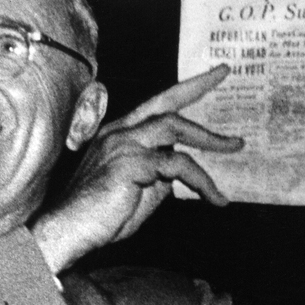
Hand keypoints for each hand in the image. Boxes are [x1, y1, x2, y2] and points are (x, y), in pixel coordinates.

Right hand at [32, 64, 242, 272]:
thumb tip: (183, 173)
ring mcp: (123, 145)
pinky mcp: (130, 164)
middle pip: (166, 105)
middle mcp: (120, 133)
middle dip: (197, 86)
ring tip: (234, 146)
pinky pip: (176, 164)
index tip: (212, 75)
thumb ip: (161, 176)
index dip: (185, 89)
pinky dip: (201, 180)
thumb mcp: (140, 191)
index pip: (156, 105)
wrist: (70, 232)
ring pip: (175, 129)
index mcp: (120, 135)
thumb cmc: (102, 217)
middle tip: (224, 73)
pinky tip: (214, 197)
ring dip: (209, 139)